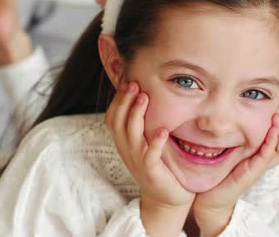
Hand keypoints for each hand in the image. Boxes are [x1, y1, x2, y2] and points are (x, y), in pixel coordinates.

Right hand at [105, 81, 193, 235]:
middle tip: (134, 84)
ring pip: (131, 135)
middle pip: (118, 122)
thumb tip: (144, 95)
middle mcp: (127, 150)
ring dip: (137, 115)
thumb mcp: (145, 142)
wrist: (166, 198)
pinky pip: (150, 156)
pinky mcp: (151, 172)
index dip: (117, 100)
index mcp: (124, 142)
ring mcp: (137, 161)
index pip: (112, 118)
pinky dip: (155, 143)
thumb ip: (142, 123)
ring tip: (145, 97)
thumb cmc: (159, 165)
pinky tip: (163, 131)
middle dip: (124, 102)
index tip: (127, 81)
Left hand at [193, 109, 278, 236]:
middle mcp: (262, 160)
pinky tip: (272, 131)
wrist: (209, 197)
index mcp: (260, 154)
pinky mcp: (251, 172)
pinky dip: (271, 143)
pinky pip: (266, 157)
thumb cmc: (218, 173)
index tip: (278, 108)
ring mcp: (258, 167)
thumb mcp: (229, 149)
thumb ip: (236, 135)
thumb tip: (235, 112)